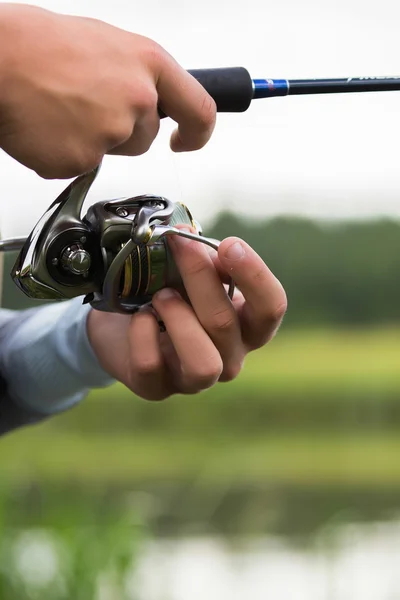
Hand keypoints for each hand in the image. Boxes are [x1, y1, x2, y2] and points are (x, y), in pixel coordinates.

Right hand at [0, 4, 215, 178]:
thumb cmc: (39, 44)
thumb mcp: (105, 45)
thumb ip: (134, 76)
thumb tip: (144, 98)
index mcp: (148, 63)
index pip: (200, 109)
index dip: (197, 132)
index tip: (185, 141)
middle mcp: (138, 99)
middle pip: (145, 138)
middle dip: (121, 132)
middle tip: (83, 106)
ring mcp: (111, 132)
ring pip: (112, 153)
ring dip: (92, 141)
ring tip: (60, 110)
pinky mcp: (82, 159)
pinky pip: (80, 165)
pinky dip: (63, 153)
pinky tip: (47, 127)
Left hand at [86, 232, 286, 399]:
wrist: (124, 323)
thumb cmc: (170, 293)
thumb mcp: (192, 273)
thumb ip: (204, 259)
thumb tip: (193, 239)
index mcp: (247, 326)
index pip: (272, 307)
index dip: (254, 276)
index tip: (229, 244)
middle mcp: (229, 357)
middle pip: (225, 324)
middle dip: (200, 276)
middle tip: (179, 245)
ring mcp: (194, 379)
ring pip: (202, 363)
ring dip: (178, 319)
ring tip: (161, 295)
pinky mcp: (156, 387)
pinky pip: (151, 365)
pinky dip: (141, 333)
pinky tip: (140, 316)